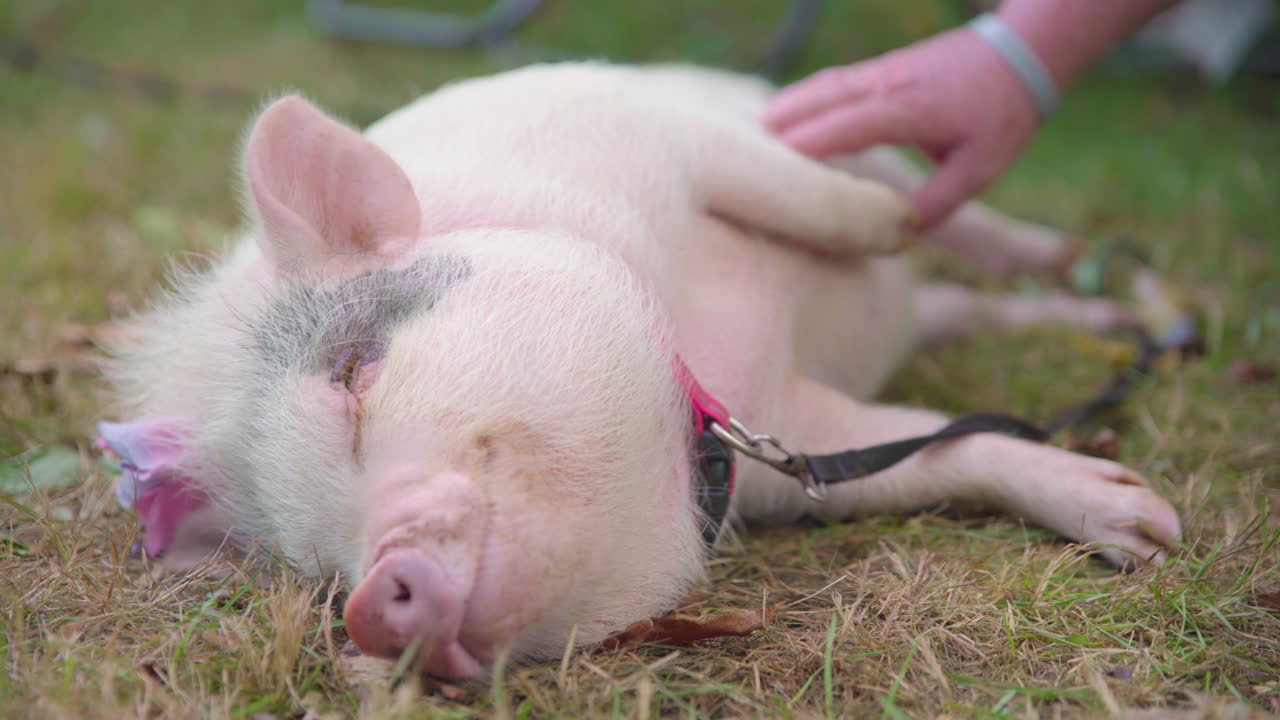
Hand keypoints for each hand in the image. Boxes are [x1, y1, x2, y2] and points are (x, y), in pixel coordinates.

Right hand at [762, 26, 1041, 230]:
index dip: (796, 155)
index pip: (836, 131)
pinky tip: (780, 121)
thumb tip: (901, 234)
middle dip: (773, 134)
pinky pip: (827, 85)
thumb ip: (939, 202)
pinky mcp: (877, 71)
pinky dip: (799, 103)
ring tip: (744, 144)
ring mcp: (876, 73)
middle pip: (812, 105)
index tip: (763, 181)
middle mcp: (881, 86)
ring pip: (814, 90)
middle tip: (732, 165)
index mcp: (902, 110)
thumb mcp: (981, 167)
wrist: (1021, 54)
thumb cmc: (1003, 113)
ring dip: (780, 115)